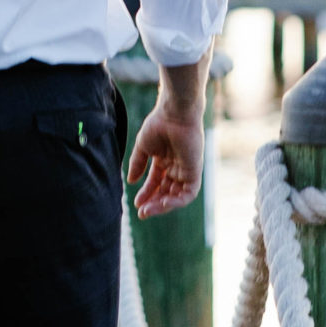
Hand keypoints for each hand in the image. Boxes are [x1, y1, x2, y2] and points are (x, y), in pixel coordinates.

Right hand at [126, 56, 207, 218]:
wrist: (174, 114)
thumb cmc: (159, 124)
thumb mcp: (143, 147)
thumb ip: (137, 164)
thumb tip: (131, 182)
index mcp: (165, 161)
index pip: (156, 183)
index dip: (146, 194)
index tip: (135, 204)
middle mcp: (176, 167)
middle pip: (166, 191)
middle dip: (153, 203)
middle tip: (141, 213)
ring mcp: (186, 170)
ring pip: (176, 195)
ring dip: (163, 205)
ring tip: (148, 210)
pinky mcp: (195, 171)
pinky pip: (188, 193)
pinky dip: (176, 201)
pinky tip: (163, 203)